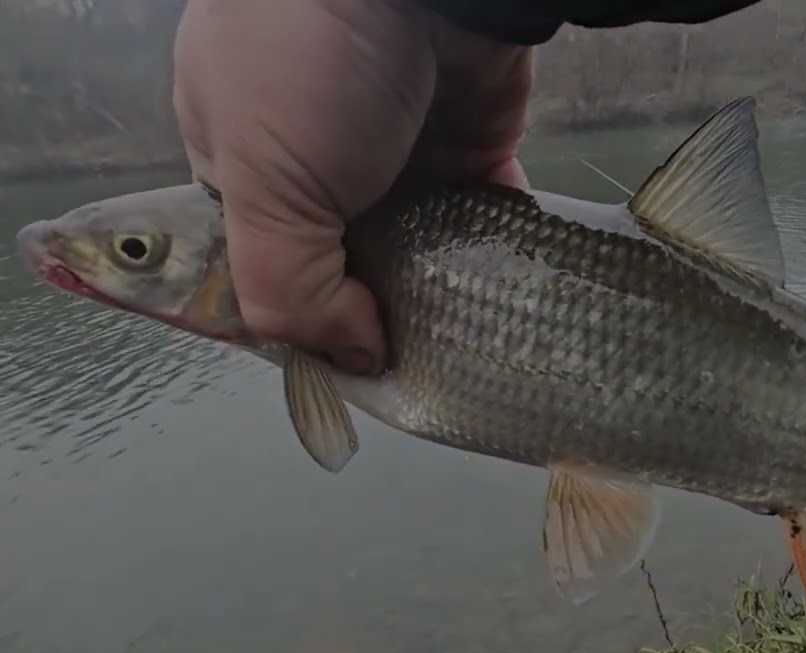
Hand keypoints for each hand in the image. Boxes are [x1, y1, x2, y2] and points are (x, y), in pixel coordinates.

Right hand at [173, 0, 531, 373]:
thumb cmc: (308, 69)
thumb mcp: (263, 189)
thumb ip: (289, 294)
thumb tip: (354, 356)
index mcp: (242, 161)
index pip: (259, 264)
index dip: (293, 319)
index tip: (336, 370)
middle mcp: (320, 159)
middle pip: (345, 265)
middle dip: (373, 315)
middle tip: (410, 367)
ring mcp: (399, 151)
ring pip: (421, 248)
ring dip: (438, 294)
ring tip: (463, 349)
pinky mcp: (470, 143)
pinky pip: (482, 217)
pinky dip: (493, 256)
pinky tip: (504, 302)